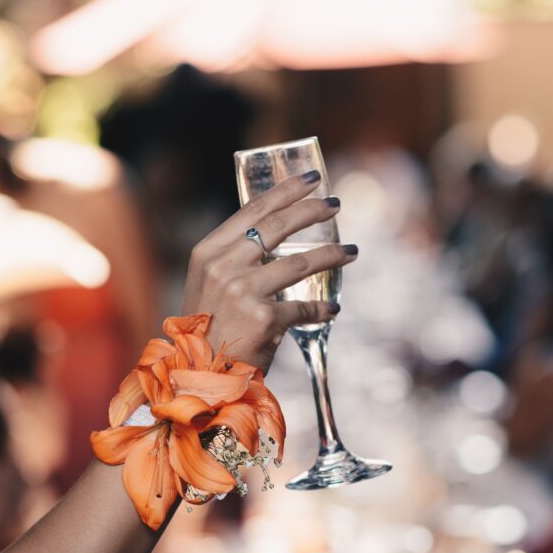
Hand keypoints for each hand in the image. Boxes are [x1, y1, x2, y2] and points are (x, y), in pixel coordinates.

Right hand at [180, 171, 357, 370]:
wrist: (201, 373)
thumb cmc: (208, 328)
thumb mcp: (208, 283)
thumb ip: (234, 257)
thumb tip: (276, 234)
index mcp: (208, 252)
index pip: (253, 209)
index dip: (286, 190)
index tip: (312, 179)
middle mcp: (223, 266)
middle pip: (278, 226)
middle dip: (313, 210)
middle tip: (335, 204)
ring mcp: (243, 292)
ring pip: (300, 263)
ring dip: (331, 255)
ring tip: (351, 252)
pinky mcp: (265, 319)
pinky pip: (304, 307)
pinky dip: (322, 308)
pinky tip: (332, 308)